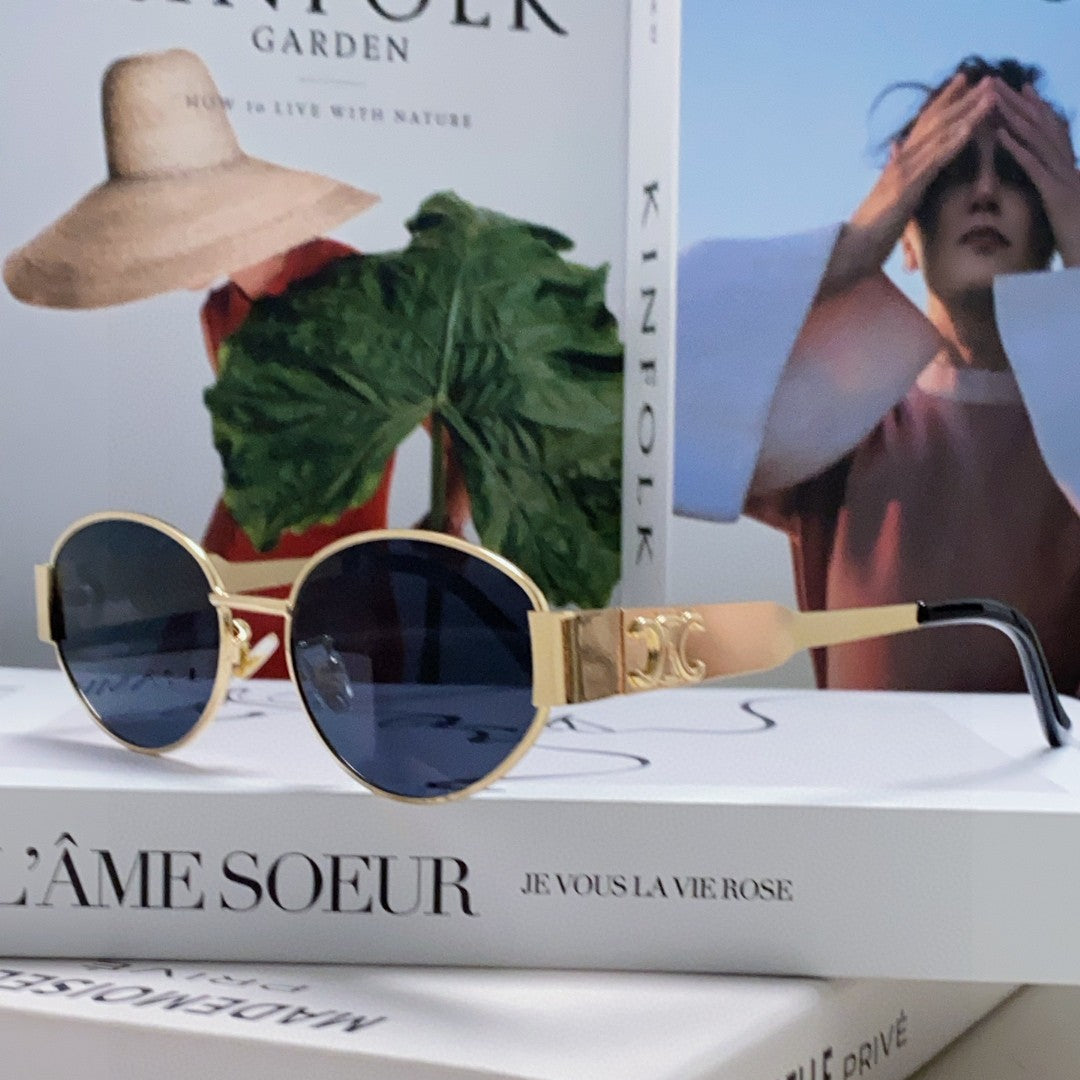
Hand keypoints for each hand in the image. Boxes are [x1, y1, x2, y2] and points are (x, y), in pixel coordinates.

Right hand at [852, 74, 997, 263]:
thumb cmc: (869, 230)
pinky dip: (953, 142)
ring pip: (940, 135)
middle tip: (988, 77)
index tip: (964, 81)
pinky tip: (971, 128)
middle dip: (963, 98)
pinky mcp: (907, 188)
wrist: (851, 249)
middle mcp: (901, 160)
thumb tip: (895, 151)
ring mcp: (903, 172)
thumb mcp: (885, 195)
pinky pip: (934, 160)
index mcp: (899, 162)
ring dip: (967, 113)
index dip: (945, 101)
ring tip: (990, 94)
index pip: (924, 124)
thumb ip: (893, 171)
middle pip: (935, 121)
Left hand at [994, 80, 1079, 266]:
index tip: (1021, 88)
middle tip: (996, 81)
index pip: (1052, 132)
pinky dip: (1017, 148)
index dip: (1037, 109)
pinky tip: (1000, 135)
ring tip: (992, 97)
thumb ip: (1059, 192)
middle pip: (1042, 127)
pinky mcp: (1057, 194)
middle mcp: (1069, 167)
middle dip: (1019, 103)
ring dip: (1014, 116)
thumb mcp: (1067, 211)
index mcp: (1070, 170)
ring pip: (1037, 139)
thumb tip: (1050, 183)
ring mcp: (1065, 178)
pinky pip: (1035, 166)